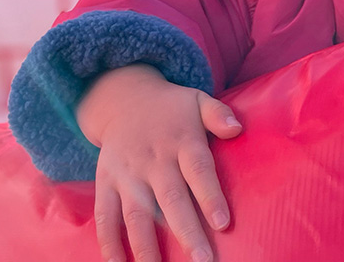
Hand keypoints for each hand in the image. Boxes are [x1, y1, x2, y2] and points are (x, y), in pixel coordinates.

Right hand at [77, 64, 242, 261]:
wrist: (123, 98)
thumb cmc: (172, 108)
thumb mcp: (197, 100)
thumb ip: (218, 113)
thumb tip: (237, 128)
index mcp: (180, 141)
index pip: (198, 170)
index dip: (210, 196)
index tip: (223, 224)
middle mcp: (153, 160)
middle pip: (170, 199)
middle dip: (186, 232)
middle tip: (203, 261)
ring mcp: (127, 174)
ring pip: (136, 215)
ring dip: (147, 247)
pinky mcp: (106, 182)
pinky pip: (105, 216)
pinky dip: (109, 243)